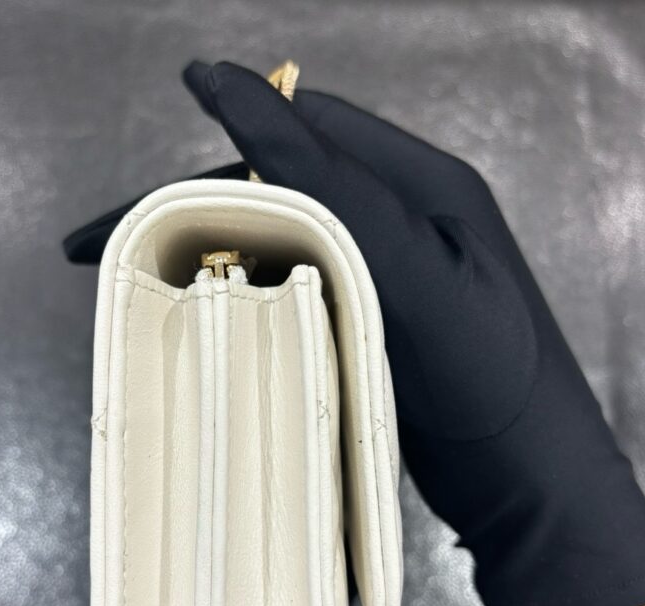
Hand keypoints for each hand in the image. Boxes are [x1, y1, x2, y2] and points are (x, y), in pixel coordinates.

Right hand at [183, 60, 644, 605]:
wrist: (521, 478)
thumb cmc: (489, 378)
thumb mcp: (417, 274)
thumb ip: (338, 191)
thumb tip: (248, 99)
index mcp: (420, 189)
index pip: (315, 129)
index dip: (246, 112)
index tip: (188, 87)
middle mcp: (397, 223)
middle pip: (283, 188)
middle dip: (203, 203)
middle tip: (123, 235)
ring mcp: (377, 277)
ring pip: (278, 243)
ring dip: (216, 254)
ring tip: (145, 277)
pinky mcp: (362, 325)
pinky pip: (289, 291)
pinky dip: (242, 298)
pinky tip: (205, 317)